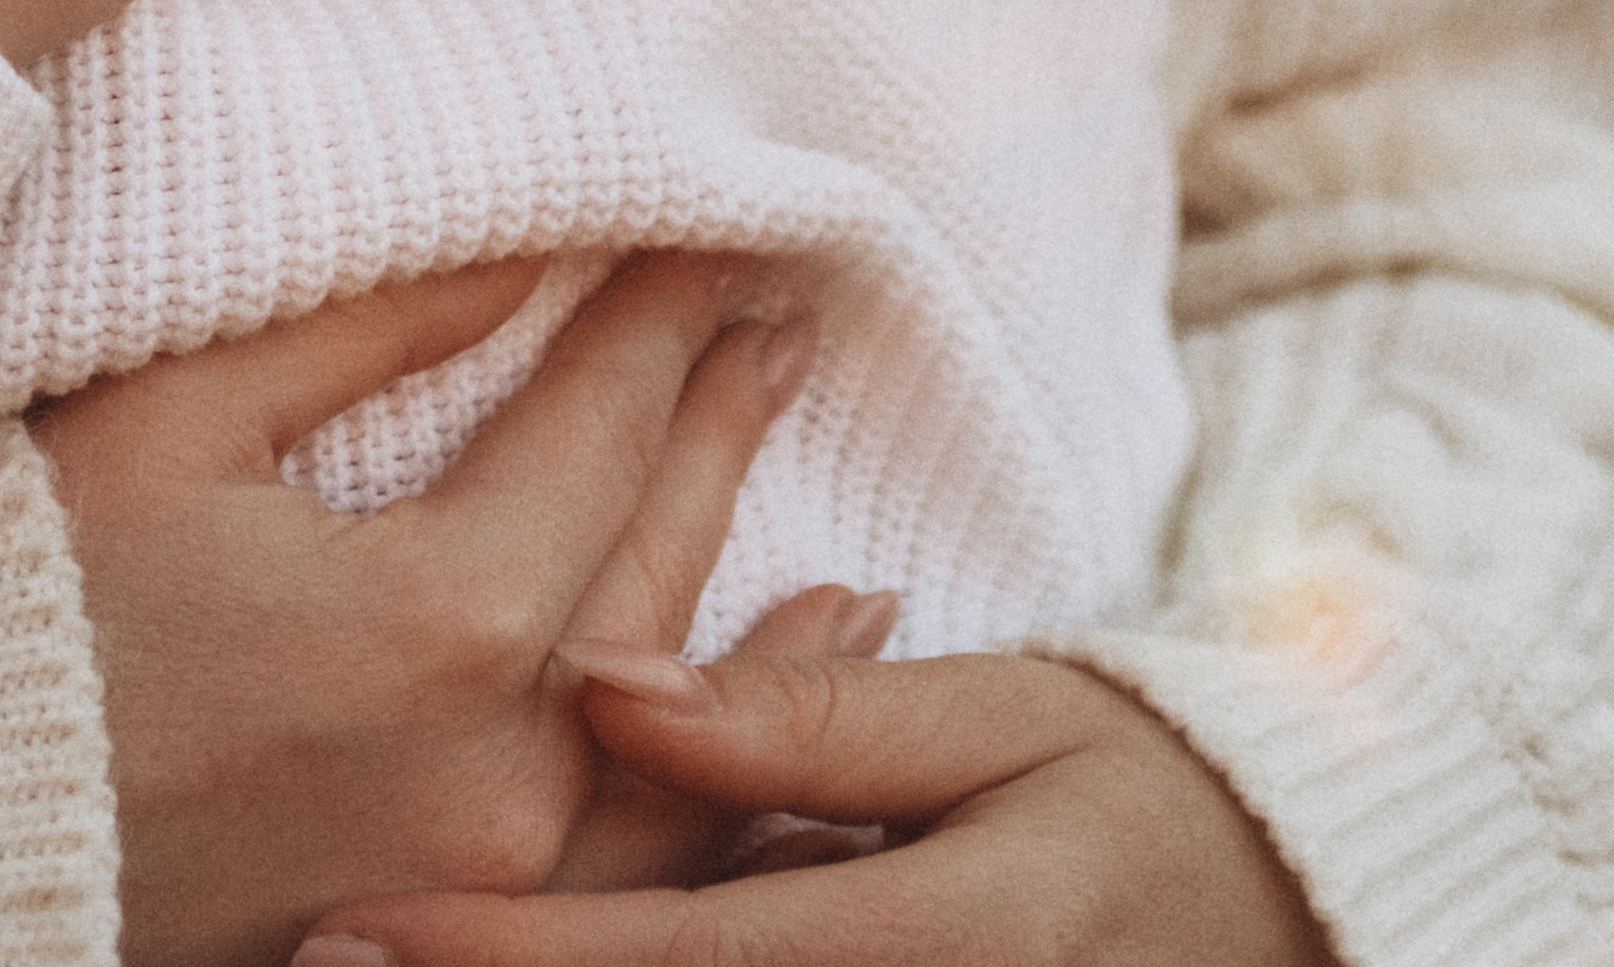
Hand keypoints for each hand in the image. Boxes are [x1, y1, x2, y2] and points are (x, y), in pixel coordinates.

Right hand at [34, 249, 843, 966]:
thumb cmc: (16, 603)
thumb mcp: (177, 417)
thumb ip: (369, 324)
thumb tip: (523, 238)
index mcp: (441, 613)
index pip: (599, 416)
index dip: (660, 310)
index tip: (719, 228)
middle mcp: (500, 758)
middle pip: (654, 545)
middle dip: (718, 415)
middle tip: (784, 317)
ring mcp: (484, 868)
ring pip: (670, 707)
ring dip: (757, 596)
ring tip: (831, 512)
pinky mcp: (440, 926)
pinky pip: (636, 856)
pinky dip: (721, 779)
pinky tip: (777, 732)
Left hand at [299, 640, 1332, 965]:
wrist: (1299, 910)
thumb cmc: (1136, 781)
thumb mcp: (1005, 716)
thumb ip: (807, 716)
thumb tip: (600, 676)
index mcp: (960, 943)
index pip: (685, 960)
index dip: (512, 952)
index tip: (353, 930)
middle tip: (314, 958)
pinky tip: (539, 956)